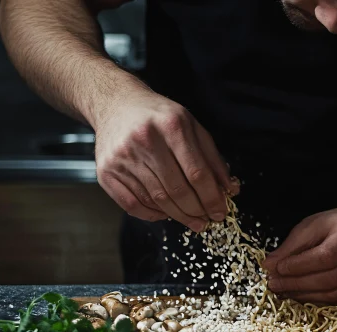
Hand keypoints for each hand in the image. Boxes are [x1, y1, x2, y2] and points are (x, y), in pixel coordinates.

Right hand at [94, 90, 238, 232]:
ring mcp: (122, 158)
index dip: (212, 198)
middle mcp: (145, 140)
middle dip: (196, 211)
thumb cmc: (159, 118)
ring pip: (156, 200)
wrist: (116, 105)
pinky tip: (165, 213)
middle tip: (206, 221)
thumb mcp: (192, 127)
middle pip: (177, 190)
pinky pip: (132, 205)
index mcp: (171, 126)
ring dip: (178, 216)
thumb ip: (212, 158)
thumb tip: (230, 191)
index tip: (220, 212)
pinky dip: (152, 215)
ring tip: (192, 220)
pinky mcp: (106, 172)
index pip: (197, 173)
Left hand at [262, 208, 336, 303]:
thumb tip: (269, 266)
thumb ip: (290, 247)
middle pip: (330, 280)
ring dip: (306, 297)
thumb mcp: (310, 226)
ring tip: (286, 291)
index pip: (325, 257)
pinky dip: (319, 302)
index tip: (276, 269)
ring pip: (335, 295)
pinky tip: (304, 295)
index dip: (298, 267)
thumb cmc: (335, 226)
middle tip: (275, 285)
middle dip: (297, 285)